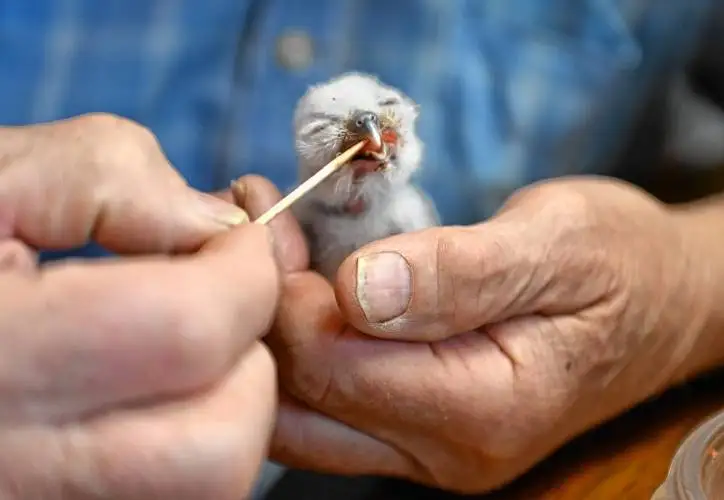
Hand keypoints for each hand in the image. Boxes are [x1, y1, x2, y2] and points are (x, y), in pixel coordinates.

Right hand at [0, 113, 280, 498]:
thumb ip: (107, 176)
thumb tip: (215, 225)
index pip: (188, 333)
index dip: (248, 273)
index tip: (239, 242)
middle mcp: (11, 468)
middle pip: (218, 449)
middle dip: (250, 361)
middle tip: (215, 304)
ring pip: (206, 488)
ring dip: (226, 406)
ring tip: (175, 345)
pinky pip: (169, 494)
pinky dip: (189, 438)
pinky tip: (144, 387)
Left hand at [267, 176, 713, 493]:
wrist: (659, 305)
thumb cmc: (619, 263)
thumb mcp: (557, 244)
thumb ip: (461, 273)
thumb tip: (360, 288)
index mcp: (483, 408)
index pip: (334, 366)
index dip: (285, 291)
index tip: (272, 214)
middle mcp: (444, 451)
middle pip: (302, 402)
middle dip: (264, 310)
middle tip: (263, 223)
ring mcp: (425, 449)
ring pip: (301, 413)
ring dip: (273, 328)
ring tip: (276, 244)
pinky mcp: (415, 427)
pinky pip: (327, 401)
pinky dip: (297, 341)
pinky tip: (301, 279)